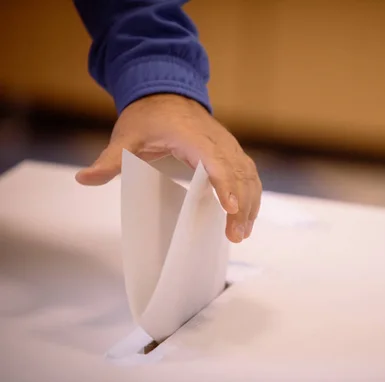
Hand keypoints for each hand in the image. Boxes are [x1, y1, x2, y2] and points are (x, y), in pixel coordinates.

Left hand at [75, 94, 261, 242]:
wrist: (167, 94)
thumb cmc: (148, 118)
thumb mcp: (125, 137)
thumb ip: (110, 160)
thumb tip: (84, 179)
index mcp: (194, 138)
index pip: (216, 163)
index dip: (225, 186)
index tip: (231, 209)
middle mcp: (217, 142)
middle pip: (238, 174)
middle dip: (241, 206)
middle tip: (235, 236)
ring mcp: (228, 146)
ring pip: (248, 175)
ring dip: (251, 203)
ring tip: (243, 233)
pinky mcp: (231, 151)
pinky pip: (248, 173)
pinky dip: (252, 194)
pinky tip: (247, 215)